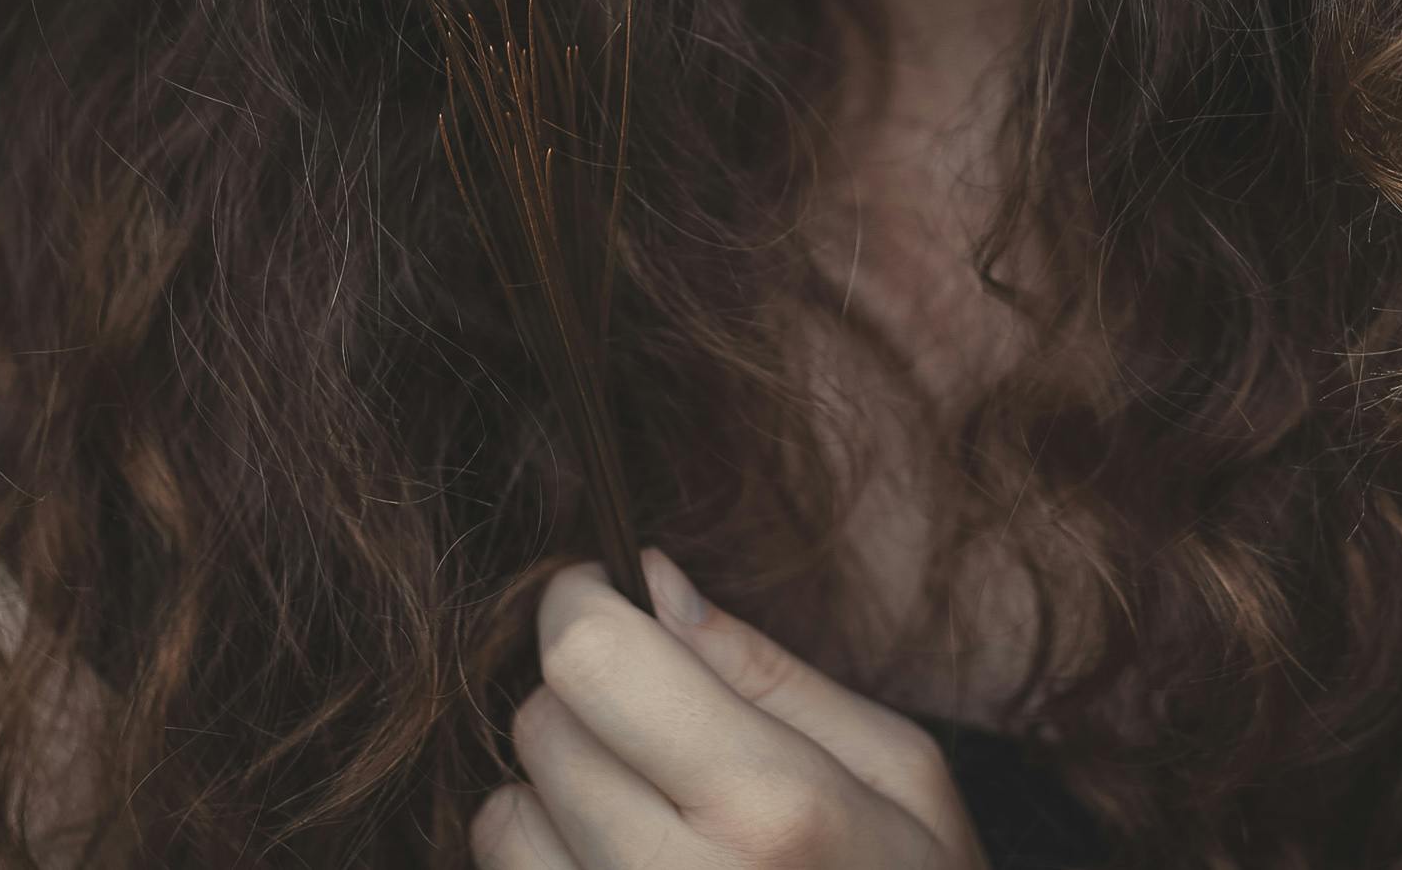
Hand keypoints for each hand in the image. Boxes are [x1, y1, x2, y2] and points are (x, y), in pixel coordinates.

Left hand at [471, 548, 988, 869]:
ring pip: (501, 820)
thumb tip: (650, 580)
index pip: (588, 660)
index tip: (601, 597)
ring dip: (550, 800)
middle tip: (651, 727)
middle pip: (540, 729)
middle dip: (580, 701)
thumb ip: (767, 671)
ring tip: (639, 821)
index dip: (580, 605)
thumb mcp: (900, 776)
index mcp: (772, 812)